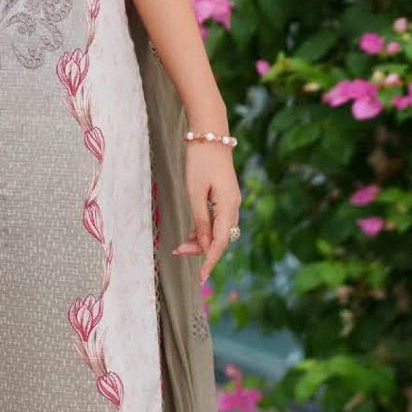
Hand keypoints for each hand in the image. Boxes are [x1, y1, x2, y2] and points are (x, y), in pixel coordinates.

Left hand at [172, 141, 240, 288]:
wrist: (210, 133)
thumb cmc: (200, 160)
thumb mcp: (195, 192)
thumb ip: (199, 220)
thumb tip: (202, 245)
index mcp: (228, 206)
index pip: (220, 242)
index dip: (210, 261)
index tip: (200, 278)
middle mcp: (233, 206)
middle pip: (220, 238)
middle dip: (200, 250)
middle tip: (177, 252)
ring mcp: (230, 200)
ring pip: (218, 229)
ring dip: (200, 239)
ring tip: (179, 245)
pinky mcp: (224, 195)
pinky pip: (216, 219)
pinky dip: (203, 227)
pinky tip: (190, 233)